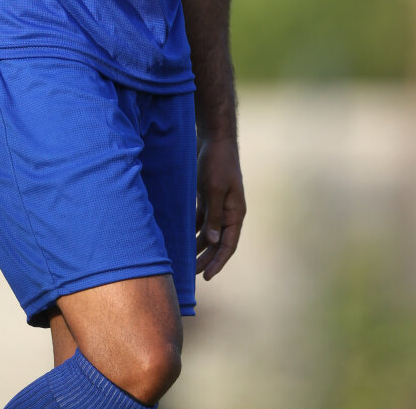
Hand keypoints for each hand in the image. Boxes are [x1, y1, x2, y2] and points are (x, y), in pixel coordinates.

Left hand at [195, 135, 244, 280]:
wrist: (214, 138)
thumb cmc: (217, 162)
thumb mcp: (214, 189)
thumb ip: (213, 216)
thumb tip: (214, 242)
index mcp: (235, 213)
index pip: (229, 245)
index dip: (218, 262)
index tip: (207, 277)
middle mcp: (228, 212)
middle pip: (217, 242)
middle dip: (205, 258)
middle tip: (190, 273)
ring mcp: (217, 204)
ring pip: (207, 232)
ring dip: (196, 245)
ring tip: (182, 259)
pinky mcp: (207, 196)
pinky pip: (200, 219)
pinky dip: (191, 229)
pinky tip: (179, 237)